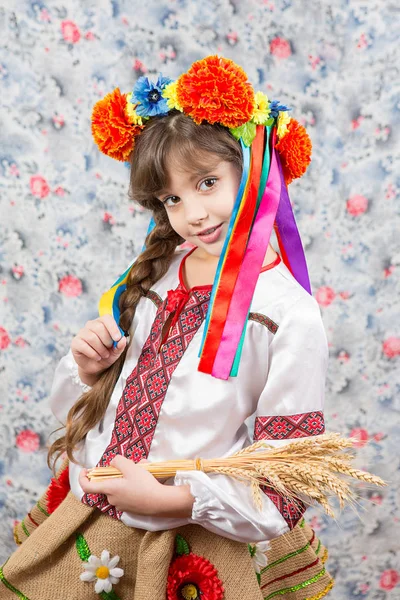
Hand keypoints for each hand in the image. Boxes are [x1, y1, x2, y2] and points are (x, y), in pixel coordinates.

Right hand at [71, 315, 126, 383]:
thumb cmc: (106, 355)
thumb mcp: (116, 351)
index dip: (113, 327)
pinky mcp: (75, 342)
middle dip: (107, 340)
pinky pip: (84, 346)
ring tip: (104, 355)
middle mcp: (91, 325)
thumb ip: (120, 345)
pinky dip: (93, 354)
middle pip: (99, 327)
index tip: (117, 338)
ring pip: (92, 337)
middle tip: (109, 348)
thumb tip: (123, 339)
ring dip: (100, 349)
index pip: (107, 318)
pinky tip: (97, 357)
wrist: (95, 367)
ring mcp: (82, 333)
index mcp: (102, 323)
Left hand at [79, 455, 193, 517]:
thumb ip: (118, 462)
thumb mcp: (131, 467)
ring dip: (126, 478)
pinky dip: (131, 485)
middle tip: (129, 465)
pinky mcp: (129, 508)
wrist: (159, 502)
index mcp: (109, 489)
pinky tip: (144, 480)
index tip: (85, 470)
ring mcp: (120, 505)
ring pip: (118, 487)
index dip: (82, 478)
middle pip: (107, 483)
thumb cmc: (143, 484)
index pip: (87, 487)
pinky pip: (125, 493)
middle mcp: (111, 499)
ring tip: (141, 470)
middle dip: (116, 473)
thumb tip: (113, 464)